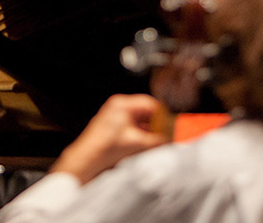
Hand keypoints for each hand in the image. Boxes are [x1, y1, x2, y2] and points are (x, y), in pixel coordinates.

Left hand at [51, 94, 167, 183]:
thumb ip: (159, 140)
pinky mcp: (116, 126)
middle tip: (169, 134)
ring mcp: (116, 116)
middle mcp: (119, 107)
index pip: (150, 103)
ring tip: (160, 141)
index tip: (174, 124)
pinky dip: (144, 134)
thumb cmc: (105, 147)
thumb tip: (174, 139)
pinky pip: (136, 127)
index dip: (164, 114)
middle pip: (147, 112)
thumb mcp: (138, 142)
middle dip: (159, 124)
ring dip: (152, 130)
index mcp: (122, 104)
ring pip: (142, 120)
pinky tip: (149, 144)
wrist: (88, 158)